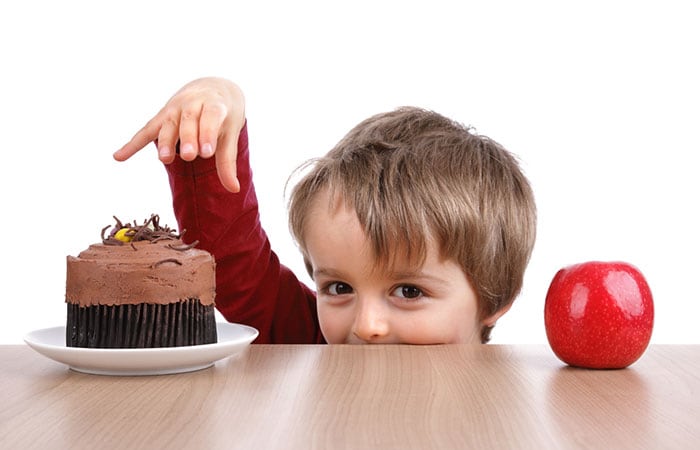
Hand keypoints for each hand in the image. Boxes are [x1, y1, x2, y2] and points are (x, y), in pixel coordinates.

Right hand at [114, 77, 245, 192]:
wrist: (212, 88)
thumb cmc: (224, 115)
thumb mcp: (230, 133)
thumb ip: (228, 161)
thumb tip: (235, 190)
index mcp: (214, 104)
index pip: (211, 116)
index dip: (207, 133)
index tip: (207, 152)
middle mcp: (193, 102)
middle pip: (188, 120)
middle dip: (187, 138)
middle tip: (189, 156)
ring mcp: (175, 108)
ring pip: (168, 124)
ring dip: (165, 141)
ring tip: (165, 160)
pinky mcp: (162, 116)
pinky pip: (146, 130)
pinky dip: (132, 143)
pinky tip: (118, 157)